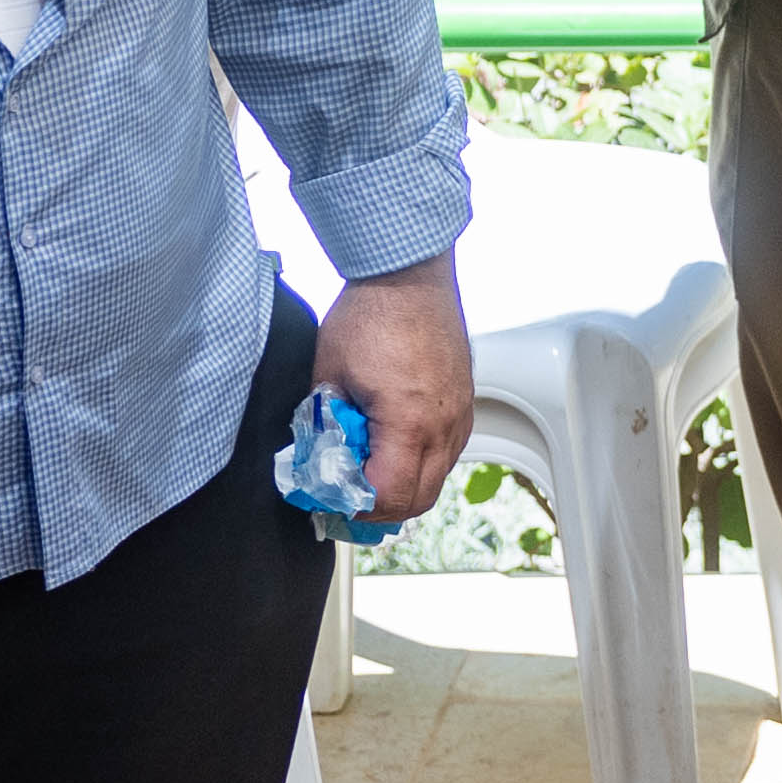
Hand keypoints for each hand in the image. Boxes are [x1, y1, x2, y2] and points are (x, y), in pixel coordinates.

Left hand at [322, 259, 473, 520]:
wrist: (408, 274)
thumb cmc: (372, 313)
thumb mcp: (329, 374)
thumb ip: (324, 423)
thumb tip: (317, 456)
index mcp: (409, 422)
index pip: (389, 495)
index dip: (356, 507)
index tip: (332, 501)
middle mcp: (444, 425)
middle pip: (419, 500)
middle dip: (380, 508)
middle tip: (347, 499)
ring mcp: (459, 415)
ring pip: (436, 478)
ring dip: (402, 486)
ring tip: (368, 472)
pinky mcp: (464, 403)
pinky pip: (446, 451)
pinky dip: (420, 462)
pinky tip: (392, 446)